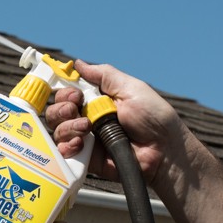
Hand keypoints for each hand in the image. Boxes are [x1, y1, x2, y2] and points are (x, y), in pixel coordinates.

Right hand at [46, 60, 184, 184]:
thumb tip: (77, 63)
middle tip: (75, 109)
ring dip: (66, 126)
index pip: (68, 94)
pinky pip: (64, 153)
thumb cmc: (154, 117)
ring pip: (57, 131)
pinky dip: (66, 146)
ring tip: (85, 128)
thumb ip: (103, 75)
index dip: (66, 92)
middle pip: (57, 112)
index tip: (76, 93)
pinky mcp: (86, 159)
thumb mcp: (130, 88)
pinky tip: (80, 143)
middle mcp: (88, 119)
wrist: (165, 150)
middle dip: (61, 108)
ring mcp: (86, 140)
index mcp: (97, 100)